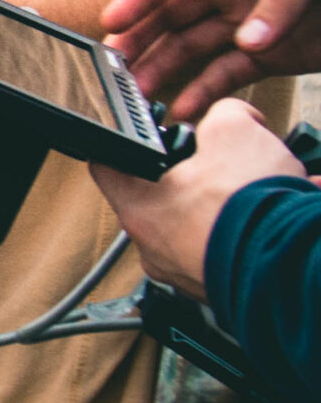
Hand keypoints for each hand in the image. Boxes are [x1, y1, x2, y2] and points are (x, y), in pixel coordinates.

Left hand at [91, 99, 303, 299]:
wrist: (292, 266)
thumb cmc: (250, 209)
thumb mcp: (234, 132)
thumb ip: (222, 115)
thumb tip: (230, 116)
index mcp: (139, 207)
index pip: (109, 166)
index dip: (127, 145)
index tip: (141, 139)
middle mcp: (154, 247)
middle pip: (167, 196)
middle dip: (202, 176)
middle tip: (227, 164)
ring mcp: (186, 272)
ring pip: (208, 225)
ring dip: (239, 204)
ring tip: (272, 191)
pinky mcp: (221, 288)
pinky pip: (236, 249)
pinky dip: (259, 230)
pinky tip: (287, 215)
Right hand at [102, 0, 320, 122]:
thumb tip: (249, 39)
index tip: (113, 19)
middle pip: (175, 13)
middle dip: (141, 39)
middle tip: (113, 67)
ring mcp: (255, 23)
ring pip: (195, 48)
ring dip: (165, 71)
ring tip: (137, 97)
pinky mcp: (274, 54)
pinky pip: (229, 74)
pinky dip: (204, 92)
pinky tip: (182, 109)